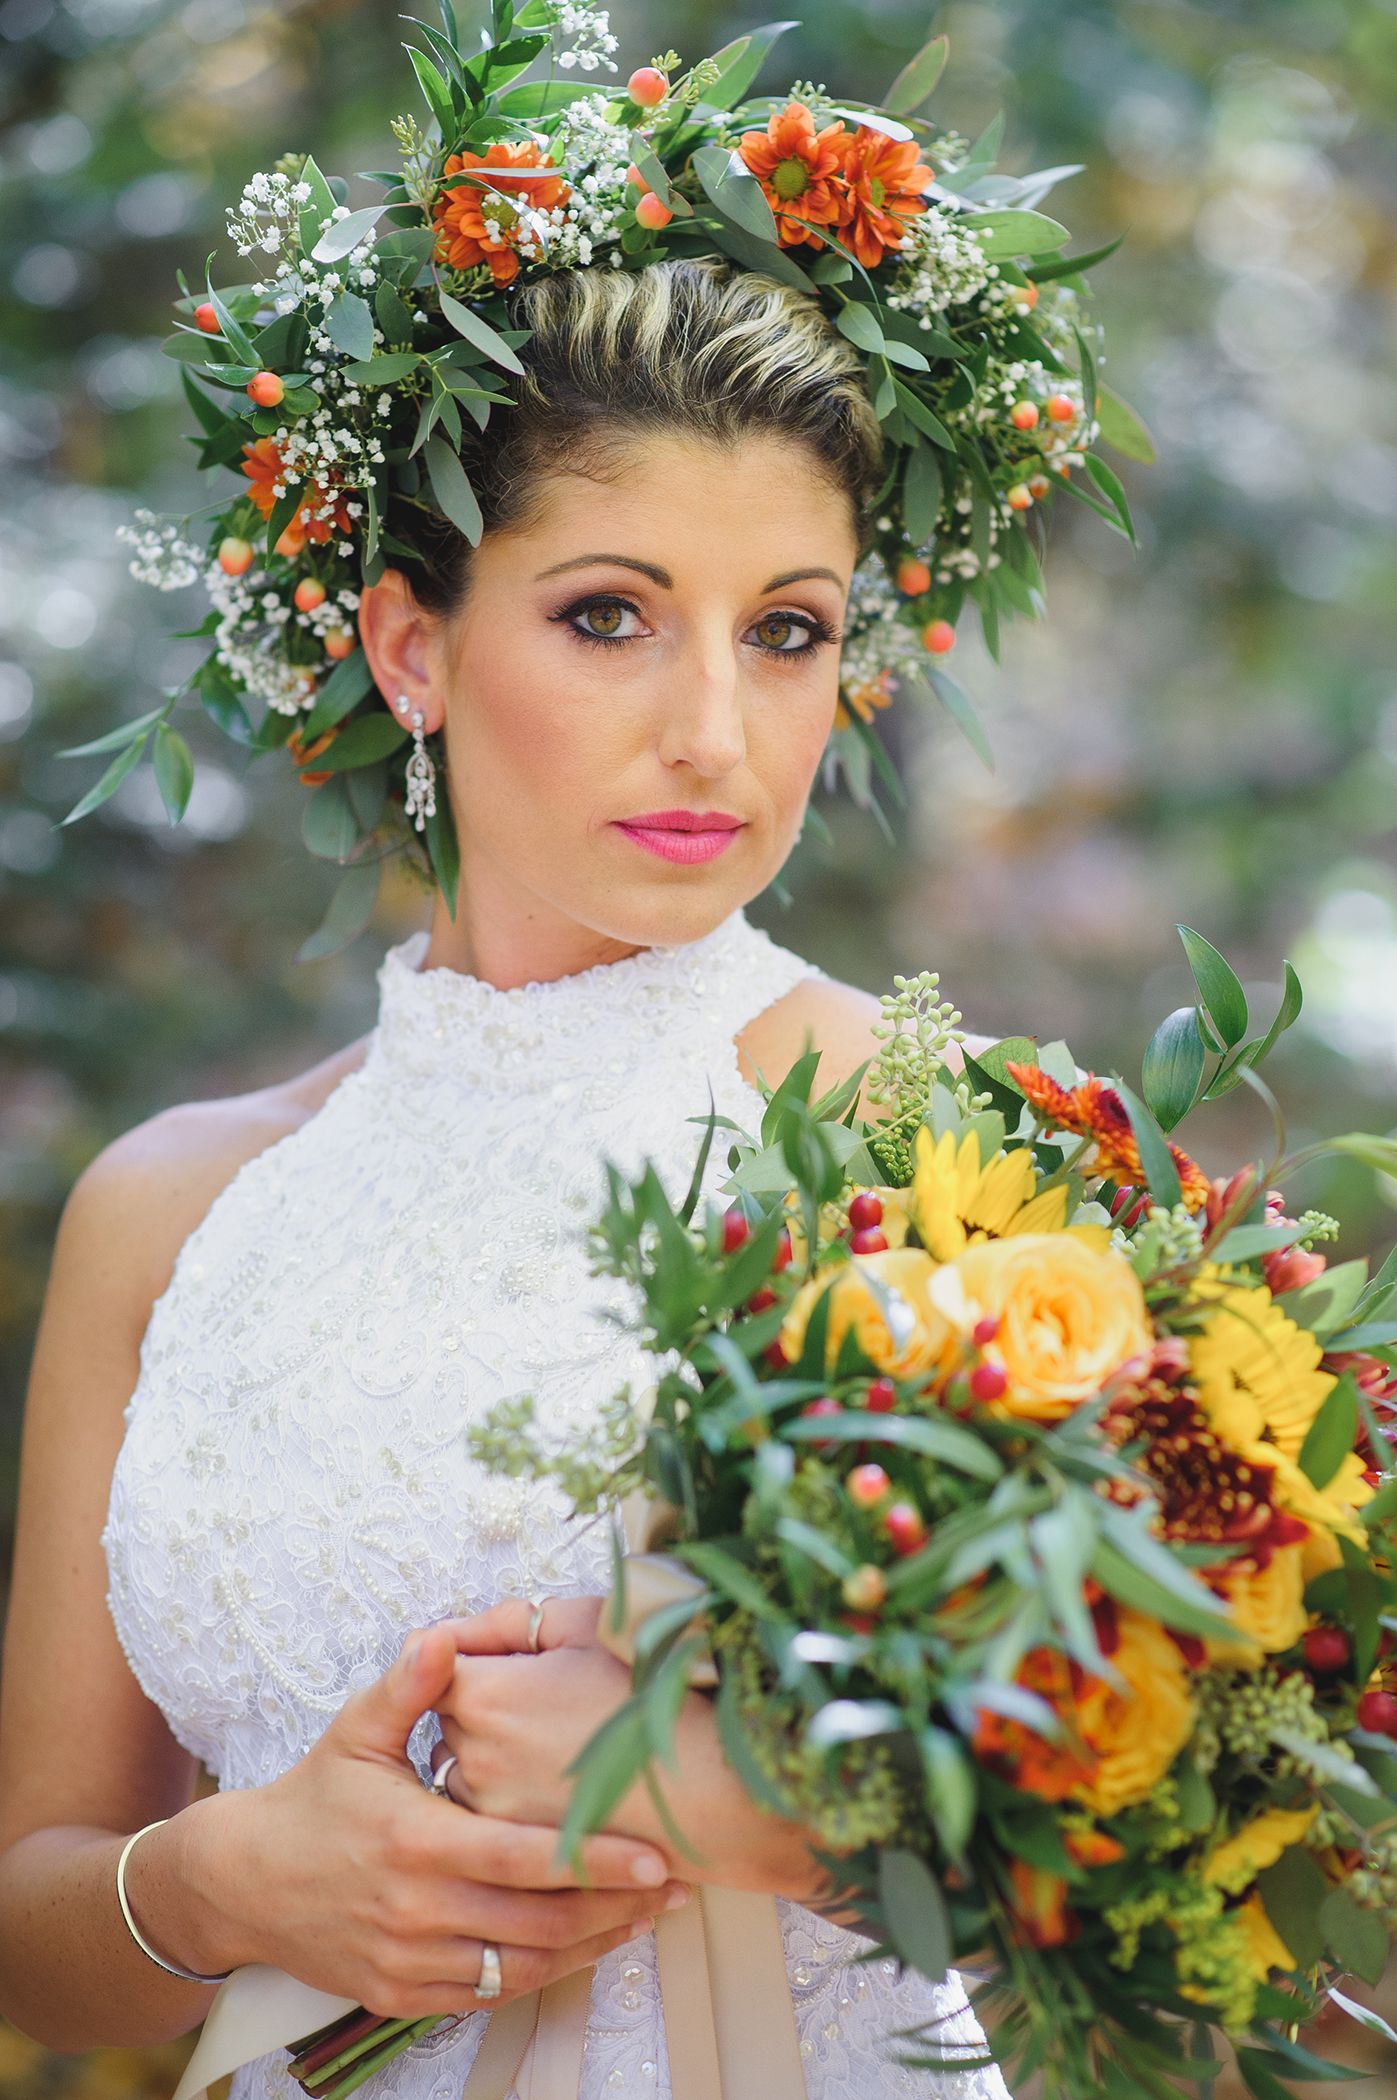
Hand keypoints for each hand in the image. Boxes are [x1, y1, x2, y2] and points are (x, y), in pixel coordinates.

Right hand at [187, 1622, 688, 2019]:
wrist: (242, 1882)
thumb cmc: (314, 1795)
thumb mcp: (356, 1730)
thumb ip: (409, 1686)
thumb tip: (442, 1636)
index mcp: (416, 1841)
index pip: (525, 1859)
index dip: (596, 1861)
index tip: (657, 1855)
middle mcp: (416, 1910)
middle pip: (538, 1922)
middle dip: (615, 1908)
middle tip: (673, 1887)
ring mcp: (409, 1960)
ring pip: (521, 1967)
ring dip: (590, 1947)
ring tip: (645, 1918)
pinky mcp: (402, 1995)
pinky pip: (488, 1993)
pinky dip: (541, 1974)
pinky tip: (581, 1948)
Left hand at [431, 1598, 830, 1904]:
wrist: (717, 1782)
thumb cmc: (660, 1690)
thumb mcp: (589, 1626)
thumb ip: (514, 1621)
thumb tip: (464, 1631)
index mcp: (486, 1697)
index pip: (432, 1667)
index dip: (468, 1654)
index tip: (500, 1655)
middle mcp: (476, 1762)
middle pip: (450, 1724)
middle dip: (481, 1706)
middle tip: (540, 1695)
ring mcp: (498, 1819)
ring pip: (467, 1778)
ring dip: (493, 1759)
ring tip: (556, 1743)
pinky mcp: (523, 1858)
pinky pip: (495, 1827)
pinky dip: (516, 1807)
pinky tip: (563, 1786)